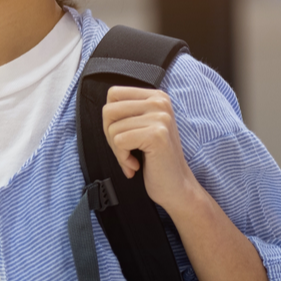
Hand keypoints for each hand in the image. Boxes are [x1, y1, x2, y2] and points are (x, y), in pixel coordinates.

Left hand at [102, 86, 197, 210]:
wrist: (175, 186)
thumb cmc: (154, 159)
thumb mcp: (141, 126)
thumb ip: (126, 112)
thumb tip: (105, 107)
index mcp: (156, 96)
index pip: (113, 94)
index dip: (111, 118)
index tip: (123, 135)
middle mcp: (160, 102)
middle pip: (109, 110)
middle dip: (110, 135)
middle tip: (125, 150)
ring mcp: (160, 117)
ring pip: (112, 128)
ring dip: (117, 150)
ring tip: (133, 159)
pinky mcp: (157, 135)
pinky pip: (119, 142)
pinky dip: (122, 158)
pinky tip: (136, 165)